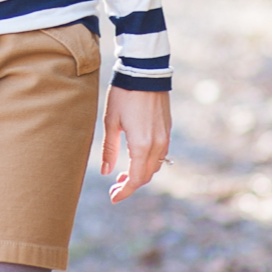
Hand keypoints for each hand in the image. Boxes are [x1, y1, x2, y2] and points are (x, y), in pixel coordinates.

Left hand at [100, 86, 171, 202]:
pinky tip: (134, 160)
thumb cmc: (123, 96)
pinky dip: (147, 163)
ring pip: (154, 166)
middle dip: (130, 185)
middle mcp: (157, 145)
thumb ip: (109, 149)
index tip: (113, 197)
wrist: (145, 73)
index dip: (125, 191)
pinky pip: (159, 155)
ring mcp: (165, 138)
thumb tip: (105, 172)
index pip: (136, 178)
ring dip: (140, 174)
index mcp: (141, 145)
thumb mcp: (110, 122)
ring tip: (121, 174)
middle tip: (114, 187)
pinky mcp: (167, 130)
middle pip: (146, 175)